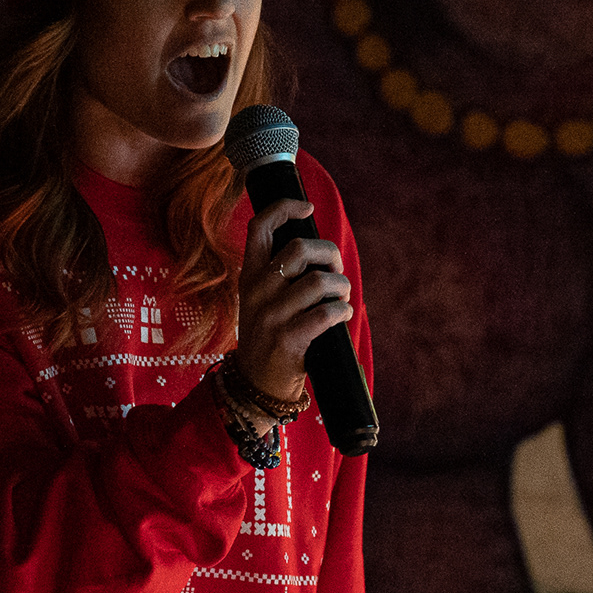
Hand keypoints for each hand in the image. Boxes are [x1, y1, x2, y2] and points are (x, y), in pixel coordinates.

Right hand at [235, 198, 353, 416]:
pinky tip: (342, 315)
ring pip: (319, 282)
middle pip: (301, 249)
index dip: (285, 208)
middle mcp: (257, 291)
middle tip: (336, 271)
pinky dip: (343, 311)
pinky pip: (326, 313)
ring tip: (342, 298)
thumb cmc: (269, 335)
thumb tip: (319, 249)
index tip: (308, 208)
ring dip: (342, 288)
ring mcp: (271, 316)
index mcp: (249, 275)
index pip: (260, 227)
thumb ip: (280, 273)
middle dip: (330, 255)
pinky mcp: (287, 340)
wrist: (256, 384)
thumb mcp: (261, 299)